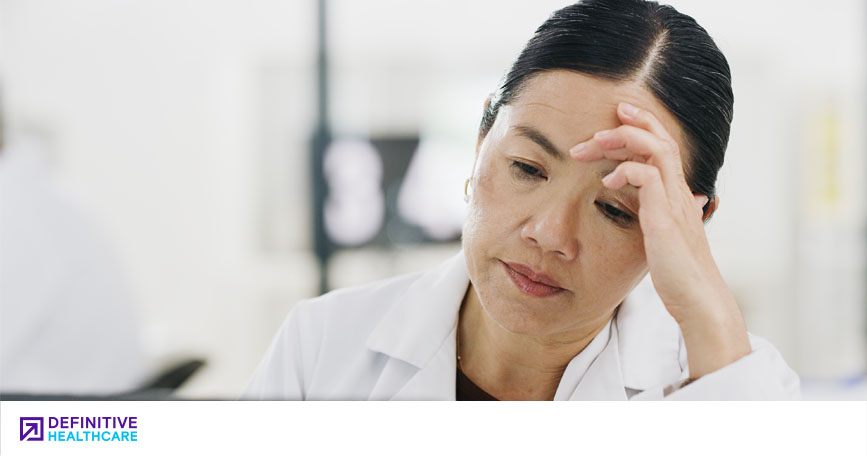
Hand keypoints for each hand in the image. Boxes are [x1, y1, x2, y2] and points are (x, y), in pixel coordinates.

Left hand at [569, 102, 750, 378]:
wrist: (698, 302)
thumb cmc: (679, 275)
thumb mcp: (665, 239)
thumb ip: (662, 218)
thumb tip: (673, 207)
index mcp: (677, 195)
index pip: (663, 147)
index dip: (642, 126)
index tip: (615, 117)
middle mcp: (679, 193)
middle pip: (660, 139)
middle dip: (628, 125)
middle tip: (596, 127)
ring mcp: (675, 204)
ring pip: (656, 150)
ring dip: (624, 139)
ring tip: (595, 142)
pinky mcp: (665, 219)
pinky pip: (648, 177)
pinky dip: (626, 171)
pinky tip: (607, 182)